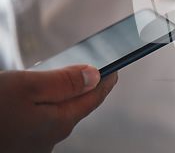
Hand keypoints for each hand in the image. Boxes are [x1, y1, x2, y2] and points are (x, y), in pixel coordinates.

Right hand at [0, 65, 116, 152]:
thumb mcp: (28, 86)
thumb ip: (65, 81)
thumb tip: (95, 76)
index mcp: (59, 122)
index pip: (94, 97)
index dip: (107, 80)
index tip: (116, 69)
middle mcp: (50, 137)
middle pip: (78, 107)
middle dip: (88, 88)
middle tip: (97, 72)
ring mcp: (34, 144)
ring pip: (59, 115)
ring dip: (66, 96)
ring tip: (70, 80)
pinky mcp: (19, 143)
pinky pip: (42, 121)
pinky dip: (47, 106)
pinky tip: (39, 97)